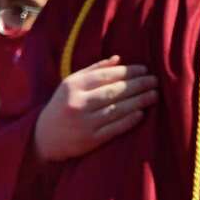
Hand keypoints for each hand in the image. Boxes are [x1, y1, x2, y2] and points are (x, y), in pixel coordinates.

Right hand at [34, 56, 158, 161]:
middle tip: (155, 81)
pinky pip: (114, 128)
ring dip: (139, 101)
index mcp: (73, 86)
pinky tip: (141, 113)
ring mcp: (84, 123)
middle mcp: (78, 103)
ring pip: (117, 109)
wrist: (43, 138)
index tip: (145, 70)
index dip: (128, 72)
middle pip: (114, 91)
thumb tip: (118, 59)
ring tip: (154, 95)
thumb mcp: (71, 84)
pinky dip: (129, 120)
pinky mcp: (89, 140)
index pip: (106, 75)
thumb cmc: (62, 105)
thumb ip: (93, 70)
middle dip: (139, 85)